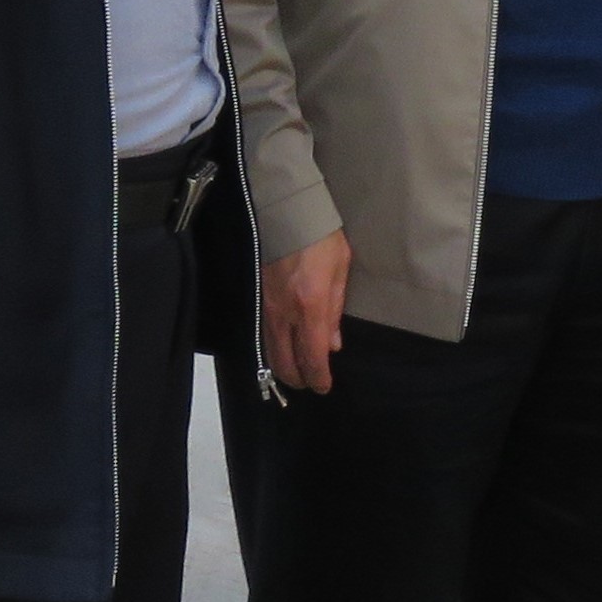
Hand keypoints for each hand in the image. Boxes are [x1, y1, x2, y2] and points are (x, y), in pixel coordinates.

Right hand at [260, 229, 353, 393]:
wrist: (287, 215)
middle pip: (286, 362)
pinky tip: (284, 352)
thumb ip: (336, 311)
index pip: (312, 356)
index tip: (324, 387)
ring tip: (299, 374)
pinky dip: (275, 351)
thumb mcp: (341, 271)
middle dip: (300, 379)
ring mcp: (270, 309)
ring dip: (285, 368)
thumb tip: (333, 345)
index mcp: (311, 306)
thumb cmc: (322, 240)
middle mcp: (287, 313)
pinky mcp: (261, 303)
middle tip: (312, 383)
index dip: (318, 377)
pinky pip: (266, 337)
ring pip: (271, 353)